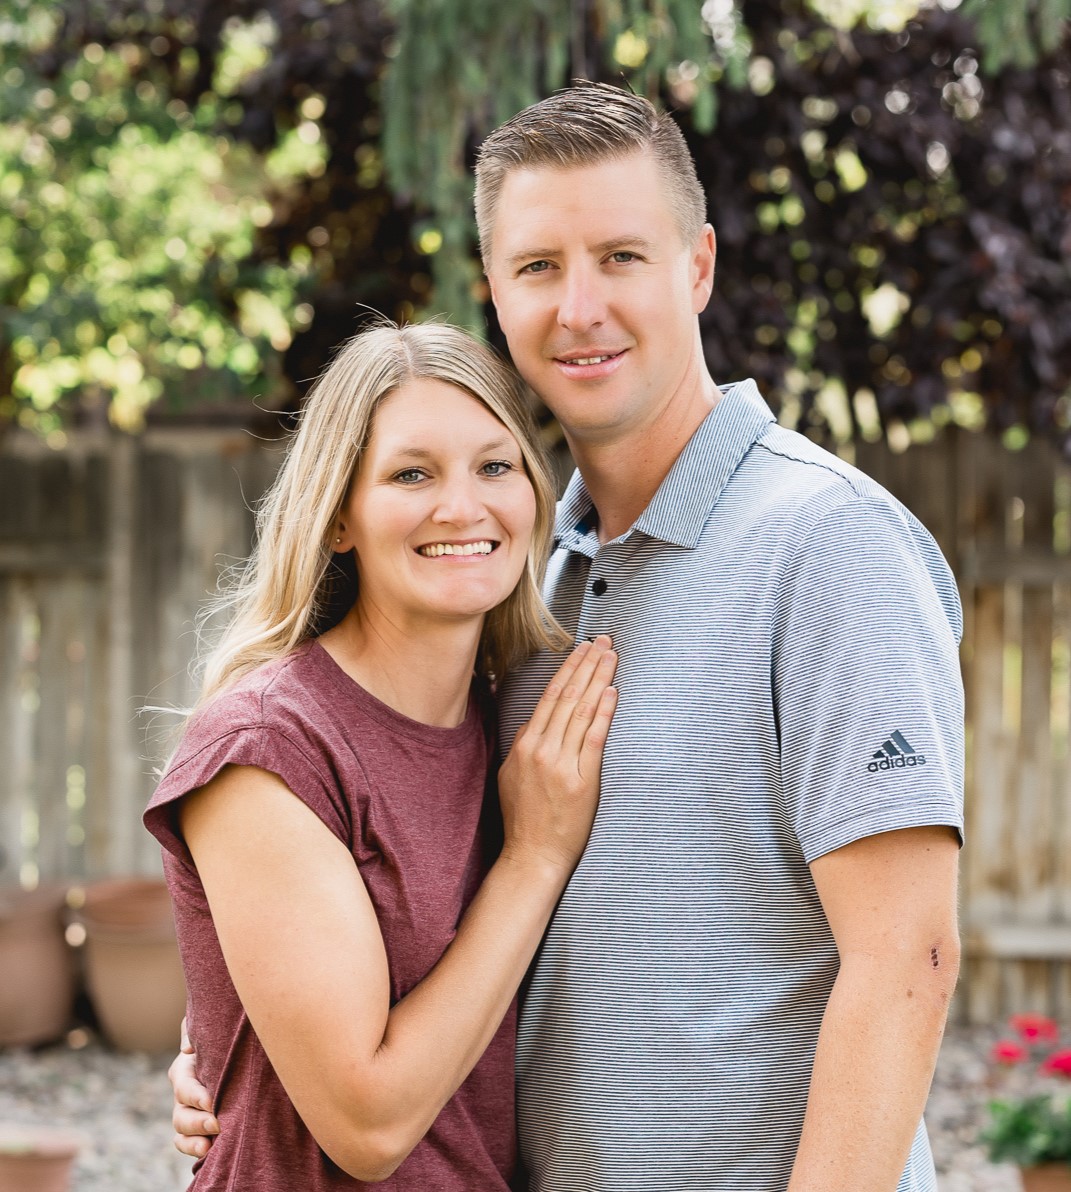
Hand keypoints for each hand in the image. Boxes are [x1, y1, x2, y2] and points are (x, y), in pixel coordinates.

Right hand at [169, 1017, 218, 1158]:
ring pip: (182, 1130)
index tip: (212, 1102)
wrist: (239, 1051)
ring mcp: (189, 1112)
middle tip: (216, 1123)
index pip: (184, 1085)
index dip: (195, 1095)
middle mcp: (184, 1094)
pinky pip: (186, 1143)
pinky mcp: (198, 1127)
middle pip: (181, 1113)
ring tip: (209, 1145)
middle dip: (197, 1121)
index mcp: (185, 1069)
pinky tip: (208, 1152)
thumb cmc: (225, 1038)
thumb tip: (188, 1047)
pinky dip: (194, 1149)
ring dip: (194, 1139)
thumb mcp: (214, 1030)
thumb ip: (196, 1031)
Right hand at [497, 635, 616, 874]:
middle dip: (586, 664)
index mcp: (524, 745)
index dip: (568, 669)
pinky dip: (603, 712)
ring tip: (611, 656)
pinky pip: (594, 738)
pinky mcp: (581, 780)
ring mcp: (560, 764)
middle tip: (603, 641)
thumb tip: (537, 721)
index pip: (549, 696)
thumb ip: (524, 745)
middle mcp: (541, 749)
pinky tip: (612, 692)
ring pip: (581, 711)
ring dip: (598, 679)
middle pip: (567, 696)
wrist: (532, 855)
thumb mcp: (511, 774)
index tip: (582, 648)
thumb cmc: (524, 818)